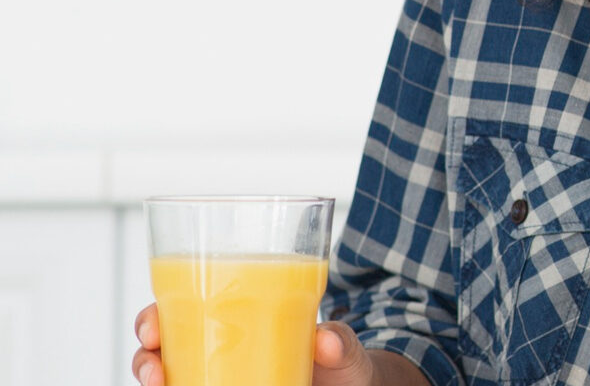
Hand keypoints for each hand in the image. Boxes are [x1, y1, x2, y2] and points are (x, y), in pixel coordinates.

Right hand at [132, 303, 381, 385]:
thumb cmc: (340, 362)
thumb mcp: (342, 348)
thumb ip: (340, 342)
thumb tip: (326, 341)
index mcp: (236, 320)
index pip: (179, 311)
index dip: (152, 319)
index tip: (151, 330)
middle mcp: (217, 350)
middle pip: (161, 350)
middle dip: (145, 358)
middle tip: (155, 373)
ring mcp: (219, 379)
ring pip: (168, 379)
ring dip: (154, 381)